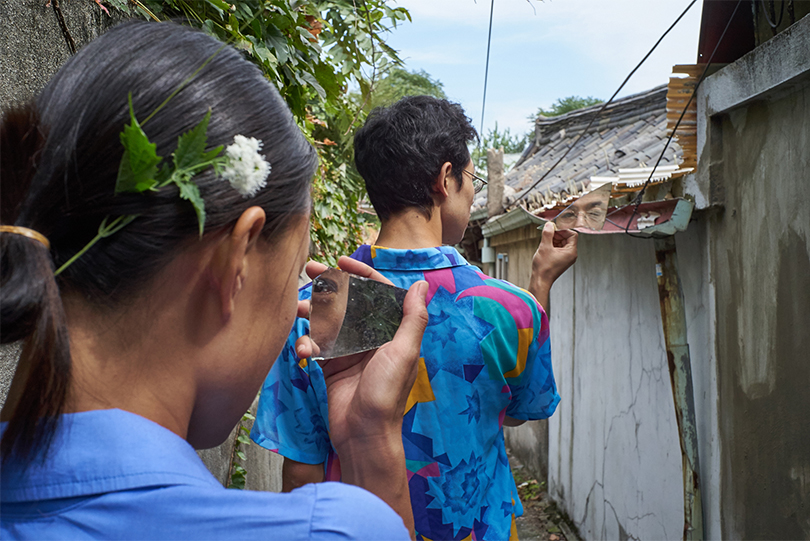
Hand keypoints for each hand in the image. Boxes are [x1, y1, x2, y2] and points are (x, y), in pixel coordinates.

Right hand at [321, 278, 427, 537]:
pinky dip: (308, 342)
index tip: (340, 261)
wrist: (364, 436)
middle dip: (330, 285)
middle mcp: (371, 337)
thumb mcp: (403, 353)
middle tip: (309, 270)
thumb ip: (412, 318)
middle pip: (349, 301)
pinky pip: (318, 344)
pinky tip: (303, 348)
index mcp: (392, 331)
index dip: (361, 274)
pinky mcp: (332, 366)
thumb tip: (422, 284)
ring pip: (329, 320)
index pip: (377, 292)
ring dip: (313, 312)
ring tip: (296, 308)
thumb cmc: (387, 395)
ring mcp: (350, 351)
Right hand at [530, 222, 577, 310]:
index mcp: (571, 252)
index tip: (554, 228)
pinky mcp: (560, 260)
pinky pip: (559, 249)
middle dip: (557, 234)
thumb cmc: (544, 268)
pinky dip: (553, 245)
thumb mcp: (545, 247)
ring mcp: (566, 258)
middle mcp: (571, 255)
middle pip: (567, 238)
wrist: (540, 281)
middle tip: (548, 232)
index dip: (563, 229)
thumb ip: (548, 234)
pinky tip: (545, 246)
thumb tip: (549, 225)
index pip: (572, 234)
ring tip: (545, 240)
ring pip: (562, 243)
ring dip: (554, 239)